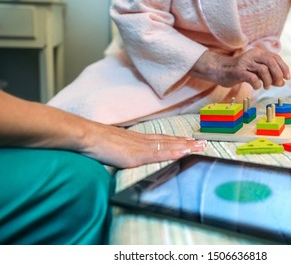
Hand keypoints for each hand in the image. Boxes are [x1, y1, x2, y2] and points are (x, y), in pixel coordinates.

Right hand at [80, 123, 206, 167]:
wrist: (86, 136)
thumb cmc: (95, 142)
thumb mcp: (113, 146)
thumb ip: (123, 150)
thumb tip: (125, 154)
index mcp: (137, 139)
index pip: (162, 139)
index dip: (177, 140)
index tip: (190, 140)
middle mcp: (143, 140)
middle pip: (170, 140)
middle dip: (188, 142)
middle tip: (204, 142)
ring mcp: (141, 147)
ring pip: (169, 145)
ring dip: (187, 146)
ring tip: (201, 146)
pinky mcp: (138, 155)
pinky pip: (160, 154)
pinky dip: (175, 152)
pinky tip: (186, 152)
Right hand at [191, 48, 289, 89]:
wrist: (220, 70)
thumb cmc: (240, 71)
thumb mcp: (256, 71)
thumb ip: (269, 75)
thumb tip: (282, 82)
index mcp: (258, 53)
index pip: (275, 57)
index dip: (284, 67)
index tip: (287, 78)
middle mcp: (252, 55)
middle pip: (271, 61)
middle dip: (278, 74)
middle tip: (278, 83)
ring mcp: (245, 63)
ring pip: (263, 69)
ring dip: (268, 80)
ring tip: (266, 87)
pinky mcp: (238, 71)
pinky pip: (252, 78)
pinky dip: (257, 84)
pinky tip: (256, 87)